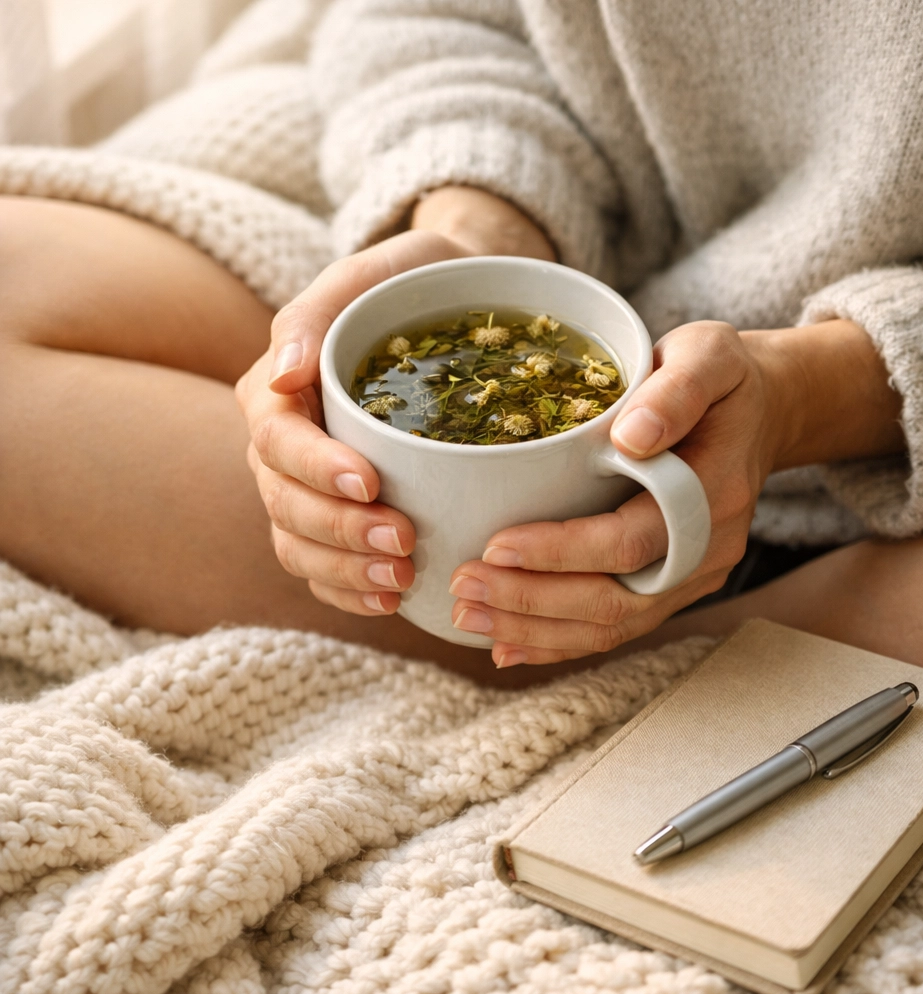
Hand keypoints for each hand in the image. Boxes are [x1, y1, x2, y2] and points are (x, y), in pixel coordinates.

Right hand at [237, 188, 554, 614]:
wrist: (452, 308)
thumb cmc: (414, 285)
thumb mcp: (375, 274)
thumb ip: (319, 315)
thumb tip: (281, 377)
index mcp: (279, 390)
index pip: (278, 439)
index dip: (317, 469)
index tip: (371, 482)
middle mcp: (284, 444)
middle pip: (285, 502)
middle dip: (339, 530)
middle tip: (403, 543)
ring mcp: (307, 487)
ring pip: (298, 545)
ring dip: (343, 570)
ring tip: (400, 579)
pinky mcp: (337, 516)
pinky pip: (322, 568)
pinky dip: (347, 590)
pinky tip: (391, 600)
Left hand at [448, 318, 903, 665]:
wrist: (758, 414)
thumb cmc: (722, 380)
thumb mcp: (707, 358)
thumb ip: (677, 392)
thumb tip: (632, 436)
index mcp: (712, 495)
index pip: (630, 541)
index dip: (562, 552)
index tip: (495, 546)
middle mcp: (707, 550)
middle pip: (615, 599)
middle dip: (532, 601)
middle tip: (463, 587)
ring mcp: (691, 577)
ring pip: (611, 624)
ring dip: (536, 629)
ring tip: (469, 615)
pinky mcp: (671, 586)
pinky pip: (616, 625)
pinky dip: (559, 640)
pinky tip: (508, 645)